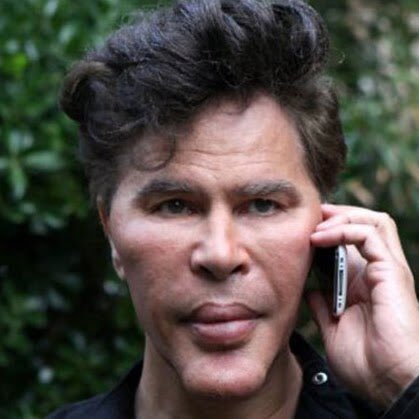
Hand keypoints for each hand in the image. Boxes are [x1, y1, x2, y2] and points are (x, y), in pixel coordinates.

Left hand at [306, 204, 418, 407]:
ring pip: (373, 221)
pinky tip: (321, 238)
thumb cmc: (366, 363)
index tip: (302, 229)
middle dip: (336, 214)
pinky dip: (344, 229)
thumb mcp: (332, 328)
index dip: (329, 229)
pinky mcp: (391, 272)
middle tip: (310, 217)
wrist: (389, 384)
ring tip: (315, 226)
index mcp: (365, 283)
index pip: (352, 240)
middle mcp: (378, 271)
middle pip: (365, 223)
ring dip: (340, 217)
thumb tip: (308, 290)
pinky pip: (369, 234)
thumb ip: (321, 306)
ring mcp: (387, 269)